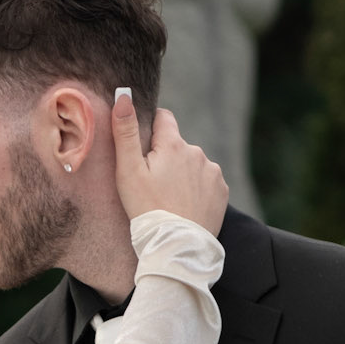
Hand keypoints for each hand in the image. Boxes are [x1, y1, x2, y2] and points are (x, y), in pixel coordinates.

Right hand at [112, 92, 227, 234]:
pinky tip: (185, 206)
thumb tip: (123, 96)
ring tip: (169, 199)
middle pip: (177, 145)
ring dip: (182, 174)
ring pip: (192, 164)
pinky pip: (206, 182)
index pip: (164, 117)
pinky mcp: (221, 191)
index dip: (152, 130)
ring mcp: (212, 172)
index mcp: (174, 145)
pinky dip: (196, 190)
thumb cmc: (147, 209)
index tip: (144, 150)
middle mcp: (198, 153)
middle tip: (153, 184)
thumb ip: (126, 132)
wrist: (176, 247)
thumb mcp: (128, 171)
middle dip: (167, 157)